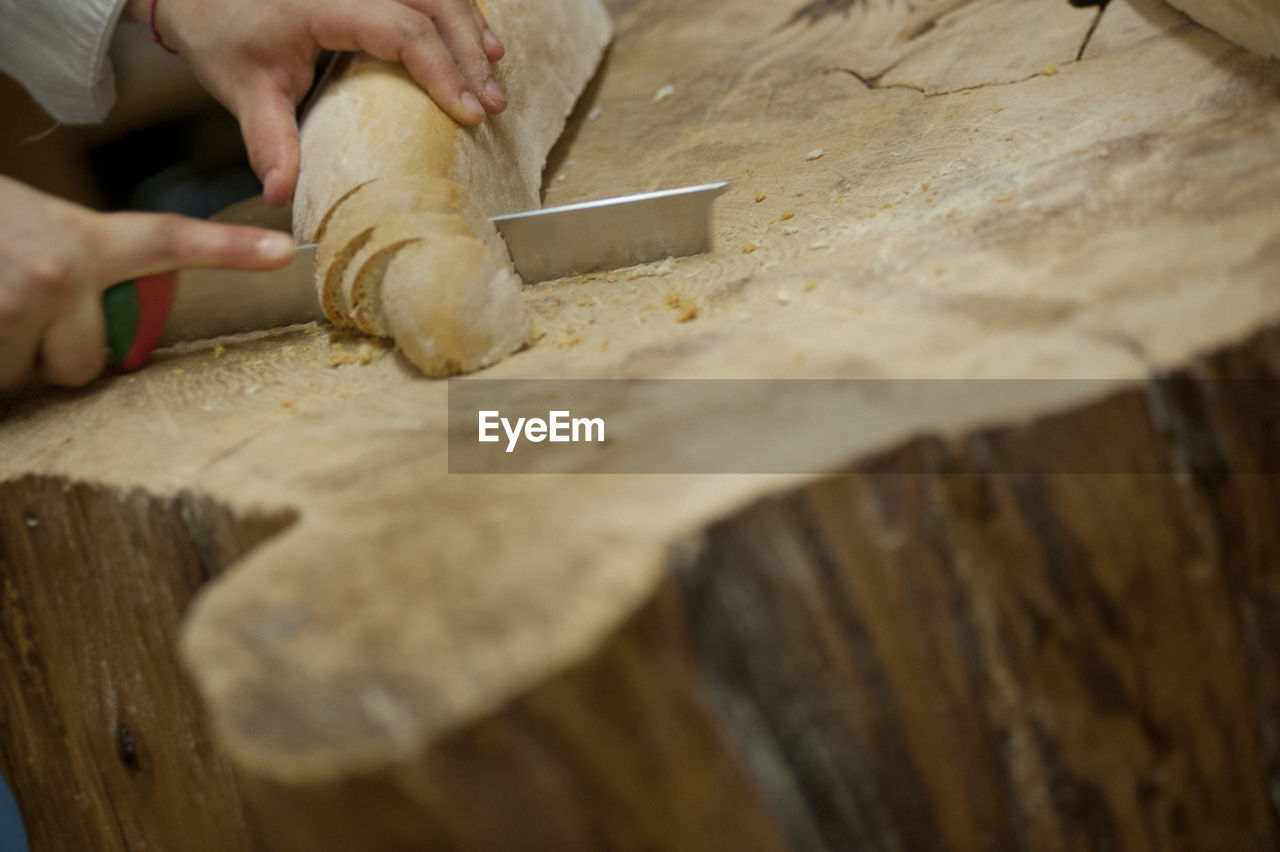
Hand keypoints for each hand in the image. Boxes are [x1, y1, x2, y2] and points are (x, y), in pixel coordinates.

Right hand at [0, 177, 295, 389]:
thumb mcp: (36, 232)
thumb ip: (81, 271)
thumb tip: (101, 338)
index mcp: (81, 240)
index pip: (164, 242)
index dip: (228, 252)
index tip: (285, 253)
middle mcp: (58, 272)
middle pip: (88, 363)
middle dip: (53, 353)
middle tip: (15, 309)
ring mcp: (16, 302)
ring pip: (34, 377)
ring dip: (7, 361)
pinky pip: (1, 383)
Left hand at [128, 0, 507, 205]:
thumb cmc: (221, 32)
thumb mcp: (243, 89)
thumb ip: (269, 142)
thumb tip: (281, 194)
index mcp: (326, 3)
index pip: (402, 30)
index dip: (441, 70)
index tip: (468, 112)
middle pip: (433, 3)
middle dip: (468, 54)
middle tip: (492, 104)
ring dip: (470, 28)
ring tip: (495, 70)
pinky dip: (455, 11)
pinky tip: (476, 36)